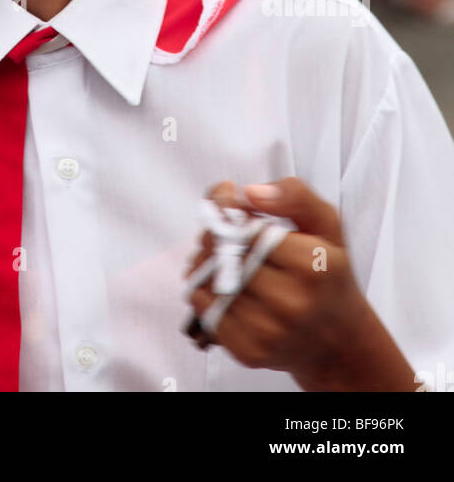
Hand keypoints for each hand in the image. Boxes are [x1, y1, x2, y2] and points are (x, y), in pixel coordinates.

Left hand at [184, 178, 415, 391]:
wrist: (338, 340)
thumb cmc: (328, 274)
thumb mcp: (326, 224)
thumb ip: (294, 195)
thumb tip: (250, 193)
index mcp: (310, 264)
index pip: (246, 228)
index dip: (231, 212)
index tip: (233, 208)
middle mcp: (289, 302)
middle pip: (224, 253)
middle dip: (215, 236)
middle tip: (224, 232)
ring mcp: (267, 331)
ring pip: (209, 280)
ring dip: (206, 261)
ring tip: (224, 257)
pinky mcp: (247, 350)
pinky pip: (204, 307)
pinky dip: (205, 289)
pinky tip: (224, 283)